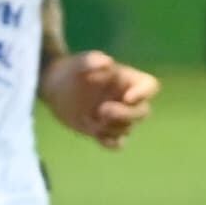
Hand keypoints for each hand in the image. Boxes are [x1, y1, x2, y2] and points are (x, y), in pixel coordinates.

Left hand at [41, 50, 158, 147]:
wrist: (55, 87)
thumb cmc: (71, 70)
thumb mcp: (79, 62)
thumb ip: (92, 60)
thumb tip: (107, 61)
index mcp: (129, 81)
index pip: (150, 86)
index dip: (144, 94)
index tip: (127, 98)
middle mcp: (128, 100)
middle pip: (143, 112)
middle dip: (125, 115)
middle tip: (102, 110)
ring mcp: (118, 118)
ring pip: (128, 128)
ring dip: (112, 127)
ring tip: (91, 119)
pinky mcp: (106, 131)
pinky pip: (117, 143)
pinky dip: (110, 143)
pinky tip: (97, 135)